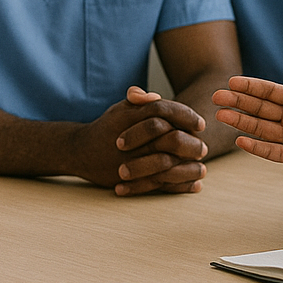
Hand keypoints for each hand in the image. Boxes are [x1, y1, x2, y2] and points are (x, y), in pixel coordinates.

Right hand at [70, 87, 207, 195]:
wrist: (80, 152)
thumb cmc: (105, 128)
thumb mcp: (119, 109)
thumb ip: (139, 101)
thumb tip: (157, 96)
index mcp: (131, 117)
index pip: (164, 110)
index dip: (186, 116)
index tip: (200, 124)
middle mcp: (132, 139)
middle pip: (170, 138)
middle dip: (191, 143)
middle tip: (202, 148)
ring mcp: (130, 161)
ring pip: (167, 163)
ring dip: (188, 167)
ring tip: (202, 167)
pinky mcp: (129, 180)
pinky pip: (159, 184)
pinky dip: (180, 185)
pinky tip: (194, 184)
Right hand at [214, 41, 282, 176]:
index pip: (270, 92)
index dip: (251, 87)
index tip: (232, 82)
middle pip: (260, 109)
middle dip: (238, 103)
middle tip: (216, 97)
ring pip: (262, 129)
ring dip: (242, 123)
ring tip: (221, 116)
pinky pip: (274, 152)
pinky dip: (258, 148)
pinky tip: (242, 141)